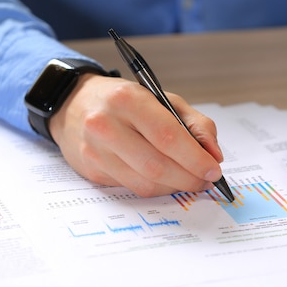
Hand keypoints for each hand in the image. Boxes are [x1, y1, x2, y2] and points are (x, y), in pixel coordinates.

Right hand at [49, 74, 223, 196]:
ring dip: (174, 187)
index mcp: (128, 99)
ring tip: (189, 180)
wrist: (73, 104)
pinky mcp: (92, 171)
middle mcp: (106, 125)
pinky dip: (155, 188)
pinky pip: (132, 188)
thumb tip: (214, 155)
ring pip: (144, 184)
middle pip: (156, 166)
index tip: (213, 170)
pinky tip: (165, 179)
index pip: (168, 136)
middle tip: (206, 181)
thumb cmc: (123, 100)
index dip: (195, 158)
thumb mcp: (162, 98)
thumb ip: (195, 123)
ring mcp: (95, 151)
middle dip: (189, 178)